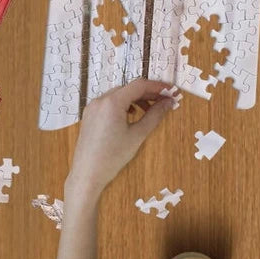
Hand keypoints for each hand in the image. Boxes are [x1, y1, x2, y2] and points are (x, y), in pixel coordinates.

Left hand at [66, 77, 175, 198]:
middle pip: (129, 88)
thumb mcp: (137, 135)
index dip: (158, 86)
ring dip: (135, 98)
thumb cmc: (112, 157)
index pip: (139, 85)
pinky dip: (123, 104)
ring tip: (149, 109)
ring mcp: (93, 107)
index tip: (171, 90)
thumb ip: (154, 116)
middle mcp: (100, 100)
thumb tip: (168, 103)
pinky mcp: (89, 115)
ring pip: (118, 95)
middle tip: (164, 100)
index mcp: (112, 102)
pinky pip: (109, 103)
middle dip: (148, 93)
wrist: (88, 173)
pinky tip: (131, 114)